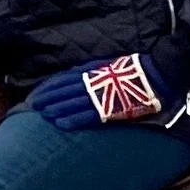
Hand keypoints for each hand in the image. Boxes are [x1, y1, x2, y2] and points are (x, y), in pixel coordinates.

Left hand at [28, 54, 166, 131]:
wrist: (157, 74)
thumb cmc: (133, 70)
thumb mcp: (107, 64)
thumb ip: (89, 69)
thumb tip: (73, 72)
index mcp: (93, 72)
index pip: (65, 80)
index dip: (49, 87)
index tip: (36, 93)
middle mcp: (94, 83)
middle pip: (65, 91)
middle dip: (48, 98)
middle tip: (33, 105)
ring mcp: (102, 96)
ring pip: (74, 103)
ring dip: (57, 109)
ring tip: (43, 115)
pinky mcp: (111, 109)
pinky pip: (89, 116)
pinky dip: (74, 120)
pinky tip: (61, 125)